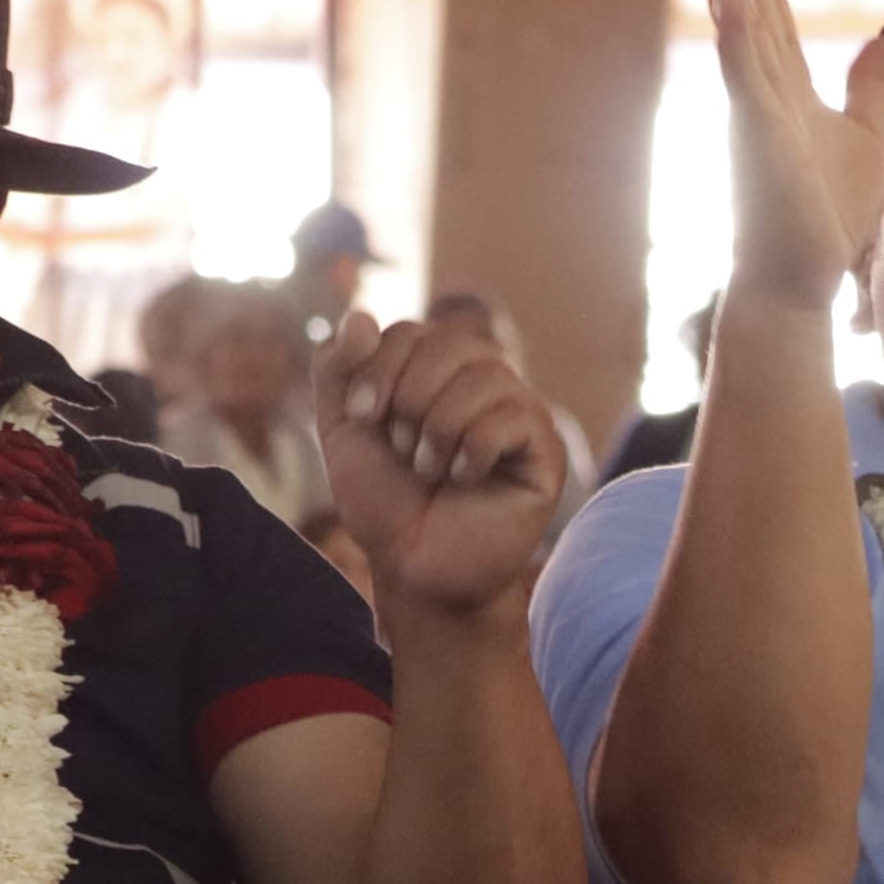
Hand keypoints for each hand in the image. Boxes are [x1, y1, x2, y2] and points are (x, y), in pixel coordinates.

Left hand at [316, 314, 568, 615]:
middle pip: (451, 344)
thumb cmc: (386, 502)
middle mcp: (484, 383)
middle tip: (402, 449)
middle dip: (410, 397)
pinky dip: (473, 452)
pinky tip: (466, 480)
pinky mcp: (545, 451)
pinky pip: (512, 419)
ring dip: (439, 429)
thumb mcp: (344, 431)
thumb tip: (360, 315)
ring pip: (486, 377)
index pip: (412, 332)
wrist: (414, 568)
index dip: (379, 368)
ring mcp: (520, 414)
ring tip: (431, 469)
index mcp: (438, 373)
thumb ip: (338, 370)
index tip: (363, 418)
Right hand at [702, 0, 883, 305]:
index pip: (772, 6)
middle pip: (748, 0)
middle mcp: (762, 89)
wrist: (797, 280)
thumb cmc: (822, 217)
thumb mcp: (864, 139)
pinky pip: (745, 81)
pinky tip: (733, 1)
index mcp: (784, 86)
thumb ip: (871, 91)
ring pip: (741, 27)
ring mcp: (756, 111)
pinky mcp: (759, 140)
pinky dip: (739, 40)